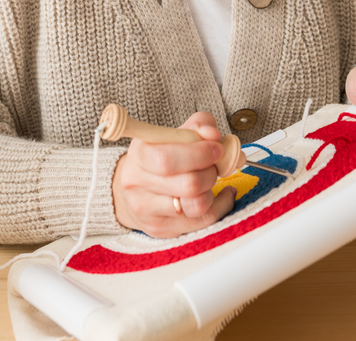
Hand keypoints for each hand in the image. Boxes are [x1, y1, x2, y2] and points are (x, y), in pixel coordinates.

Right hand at [110, 111, 236, 237]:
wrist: (132, 189)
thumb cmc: (157, 157)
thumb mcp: (171, 135)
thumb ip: (197, 126)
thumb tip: (213, 134)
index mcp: (139, 155)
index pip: (167, 159)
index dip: (199, 154)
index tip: (217, 148)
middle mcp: (138, 185)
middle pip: (187, 185)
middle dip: (211, 172)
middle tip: (214, 164)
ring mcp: (148, 211)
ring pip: (196, 206)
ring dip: (212, 190)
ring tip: (210, 179)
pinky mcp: (161, 229)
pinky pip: (204, 221)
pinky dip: (221, 205)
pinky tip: (222, 194)